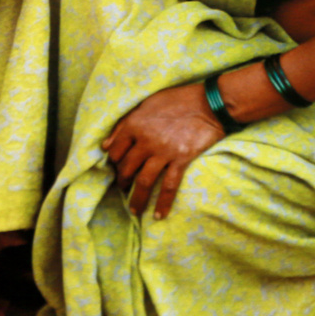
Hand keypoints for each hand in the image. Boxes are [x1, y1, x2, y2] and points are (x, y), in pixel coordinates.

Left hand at [101, 83, 224, 219]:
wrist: (208, 104)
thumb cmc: (176, 100)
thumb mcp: (146, 105)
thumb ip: (125, 124)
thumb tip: (106, 145)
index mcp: (135, 124)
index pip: (115, 150)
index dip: (113, 162)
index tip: (116, 168)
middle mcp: (146, 140)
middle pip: (127, 168)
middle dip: (122, 182)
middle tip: (123, 190)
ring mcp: (164, 152)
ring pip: (144, 181)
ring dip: (137, 199)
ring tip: (134, 210)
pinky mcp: (181, 160)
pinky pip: (169, 186)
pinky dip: (163, 202)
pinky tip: (159, 215)